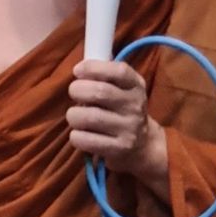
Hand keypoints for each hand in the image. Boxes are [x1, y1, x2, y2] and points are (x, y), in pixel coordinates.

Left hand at [67, 60, 164, 177]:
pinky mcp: (119, 149)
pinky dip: (76, 136)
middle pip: (99, 92)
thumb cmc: (121, 110)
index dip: (93, 68)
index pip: (119, 71)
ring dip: (74, 115)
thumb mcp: (122, 88)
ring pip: (89, 117)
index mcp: (136, 85)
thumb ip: (105, 75)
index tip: (78, 71)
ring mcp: (128, 129)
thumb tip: (80, 69)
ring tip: (76, 116)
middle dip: (77, 90)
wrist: (141, 145)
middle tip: (74, 93)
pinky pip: (86, 140)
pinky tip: (79, 134)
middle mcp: (135, 106)